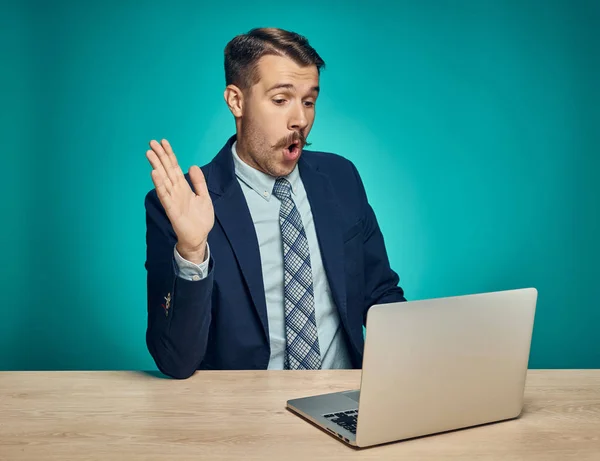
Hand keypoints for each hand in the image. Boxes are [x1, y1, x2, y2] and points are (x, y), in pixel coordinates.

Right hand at [146, 139, 213, 263]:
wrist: (199, 237)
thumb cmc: (200, 219)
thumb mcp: (204, 196)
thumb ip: (198, 182)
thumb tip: (192, 166)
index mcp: (183, 187)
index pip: (174, 167)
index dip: (169, 154)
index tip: (163, 142)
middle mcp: (176, 191)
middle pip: (166, 170)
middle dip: (160, 156)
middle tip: (151, 142)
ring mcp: (173, 199)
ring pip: (163, 179)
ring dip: (156, 166)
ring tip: (150, 153)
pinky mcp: (172, 209)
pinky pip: (164, 195)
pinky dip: (159, 184)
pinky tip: (154, 173)